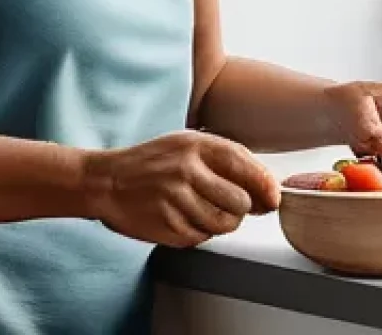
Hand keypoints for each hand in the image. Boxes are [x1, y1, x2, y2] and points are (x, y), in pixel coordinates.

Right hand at [82, 130, 280, 248]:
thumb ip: (226, 160)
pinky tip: (186, 217)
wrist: (107, 180)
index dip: (265, 184)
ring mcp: (175, 199)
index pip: (244, 165)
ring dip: (223, 222)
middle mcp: (187, 171)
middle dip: (242, 208)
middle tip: (231, 205)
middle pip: (239, 201)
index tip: (274, 198)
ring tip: (206, 210)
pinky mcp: (165, 225)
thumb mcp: (188, 144)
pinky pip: (201, 237)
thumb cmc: (154, 161)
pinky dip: (201, 232)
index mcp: (196, 145)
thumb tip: (266, 189)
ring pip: (223, 223)